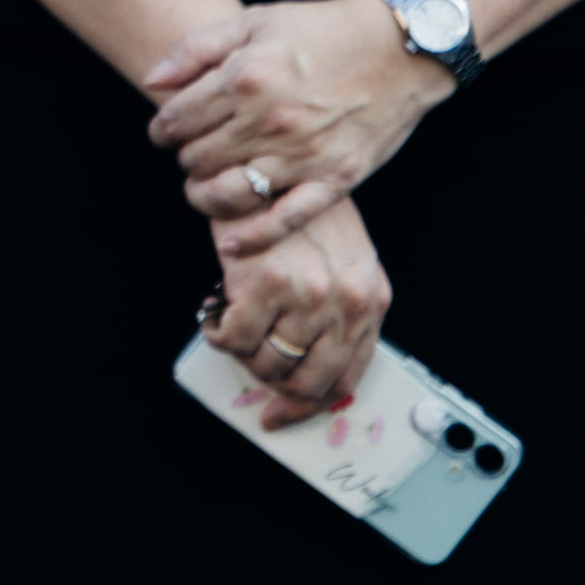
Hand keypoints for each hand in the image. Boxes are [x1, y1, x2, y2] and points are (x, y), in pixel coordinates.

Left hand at [145, 0, 448, 256]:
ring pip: (230, 193)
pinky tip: (231, 245)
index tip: (165, 132)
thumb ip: (195, 49)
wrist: (399, 48)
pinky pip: (287, 220)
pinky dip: (254, 237)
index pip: (176, 120)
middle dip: (185, 158)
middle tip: (191, 154)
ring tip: (202, 189)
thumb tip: (151, 80)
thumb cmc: (322, 30)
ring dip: (205, 196)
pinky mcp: (335, 179)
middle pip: (198, 158)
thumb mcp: (253, 21)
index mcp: (244, 79)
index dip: (162, 130)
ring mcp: (303, 155)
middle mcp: (269, 121)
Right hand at [201, 189, 391, 424]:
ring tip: (232, 328)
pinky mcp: (266, 286)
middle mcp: (347, 302)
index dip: (310, 404)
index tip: (281, 414)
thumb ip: (337, 310)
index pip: (347, 376)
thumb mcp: (340, 259)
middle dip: (272, 383)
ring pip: (268, 364)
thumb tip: (306, 368)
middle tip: (250, 365)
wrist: (260, 170)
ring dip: (244, 355)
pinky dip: (218, 334)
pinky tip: (214, 314)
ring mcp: (308, 296)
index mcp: (370, 299)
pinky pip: (233, 340)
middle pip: (308, 380)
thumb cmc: (294, 212)